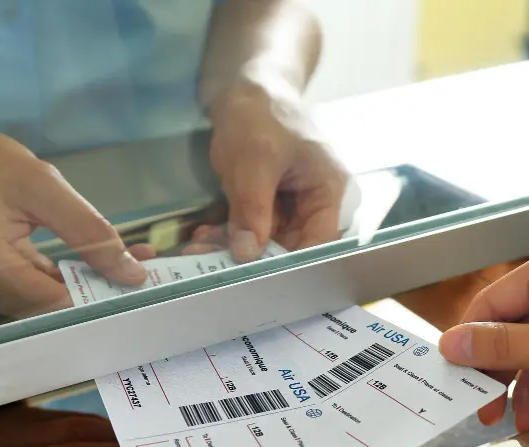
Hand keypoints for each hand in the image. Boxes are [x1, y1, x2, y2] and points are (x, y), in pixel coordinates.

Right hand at [0, 118, 150, 316]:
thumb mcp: (37, 184)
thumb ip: (88, 231)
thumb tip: (132, 273)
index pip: (62, 303)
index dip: (107, 294)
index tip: (149, 281)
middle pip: (56, 305)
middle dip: (105, 285)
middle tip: (148, 262)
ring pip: (48, 299)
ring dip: (90, 280)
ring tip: (133, 256)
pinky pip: (32, 288)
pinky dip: (65, 275)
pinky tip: (97, 259)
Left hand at [200, 72, 349, 260]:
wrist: (246, 87)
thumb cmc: (262, 114)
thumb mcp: (254, 162)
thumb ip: (253, 210)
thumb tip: (248, 254)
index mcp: (330, 192)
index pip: (316, 244)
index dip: (287, 263)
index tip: (253, 277)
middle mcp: (316, 203)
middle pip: (289, 246)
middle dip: (251, 257)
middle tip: (210, 263)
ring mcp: (291, 205)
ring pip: (265, 241)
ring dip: (232, 247)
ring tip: (198, 248)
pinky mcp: (268, 203)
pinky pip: (251, 228)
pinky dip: (228, 232)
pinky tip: (203, 235)